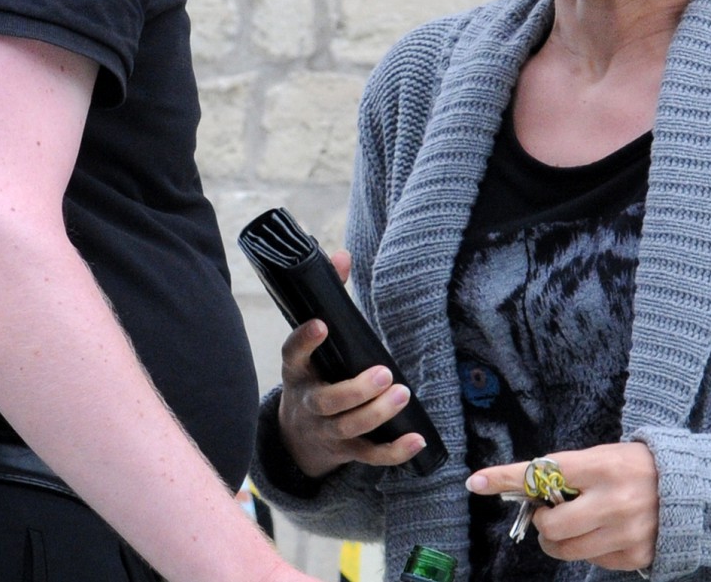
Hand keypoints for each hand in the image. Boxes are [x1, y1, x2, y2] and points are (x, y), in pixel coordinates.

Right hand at [274, 250, 426, 478]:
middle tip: (385, 373)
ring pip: (349, 427)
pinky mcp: (346, 450)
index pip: (293, 355)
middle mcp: (309, 403)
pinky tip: (416, 440)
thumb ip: (330, 296)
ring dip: (377, 414)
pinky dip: (393, 452)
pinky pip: (369, 455)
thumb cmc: (317, 372)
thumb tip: (342, 255)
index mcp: (298, 372)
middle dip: (355, 390)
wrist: (298, 434)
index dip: (304, 341)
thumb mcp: (314, 341)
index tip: (321, 324)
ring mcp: (327, 430)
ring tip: (403, 394)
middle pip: (328, 401)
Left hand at [466, 442, 658, 574]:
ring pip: (568, 550)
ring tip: (574, 525)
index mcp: (602, 466)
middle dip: (542, 524)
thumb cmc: (636, 468)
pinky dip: (589, 549)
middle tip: (550, 514)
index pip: (543, 472)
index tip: (477, 481)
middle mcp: (614, 501)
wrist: (690, 489)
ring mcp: (626, 532)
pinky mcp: (635, 556)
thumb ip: (567, 473)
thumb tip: (523, 488)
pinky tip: (604, 533)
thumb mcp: (603, 456)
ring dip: (559, 541)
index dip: (507, 478)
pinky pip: (593, 562)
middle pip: (552, 526)